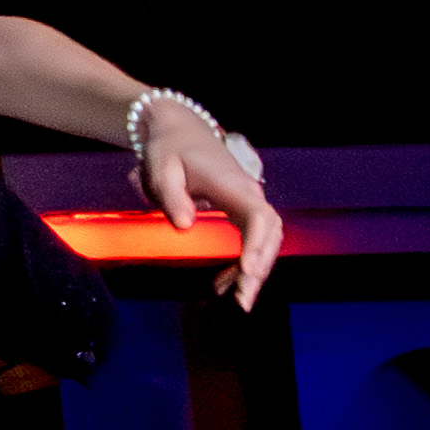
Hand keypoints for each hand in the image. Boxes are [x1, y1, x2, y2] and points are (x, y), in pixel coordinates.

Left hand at [146, 112, 281, 311]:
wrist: (179, 130)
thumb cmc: (169, 149)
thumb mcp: (161, 168)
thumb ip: (171, 197)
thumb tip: (185, 225)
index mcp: (233, 186)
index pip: (258, 218)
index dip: (257, 245)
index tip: (248, 270)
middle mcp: (248, 195)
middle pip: (269, 234)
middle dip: (260, 267)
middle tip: (243, 299)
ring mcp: (248, 202)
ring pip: (265, 240)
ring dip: (256, 269)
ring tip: (238, 299)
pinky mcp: (241, 209)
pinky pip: (252, 238)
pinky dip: (244, 261)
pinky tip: (227, 282)